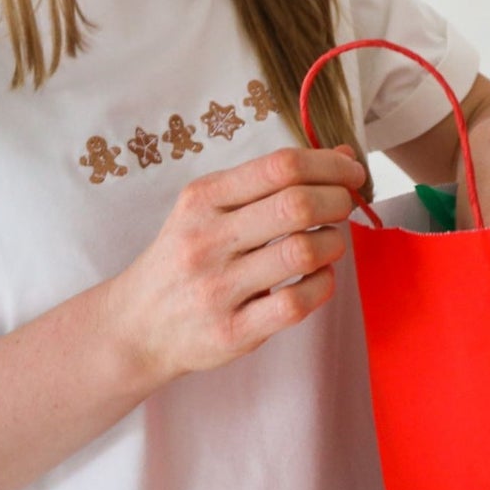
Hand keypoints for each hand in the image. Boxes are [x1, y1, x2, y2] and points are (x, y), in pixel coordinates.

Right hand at [104, 144, 366, 386]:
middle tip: (345, 204)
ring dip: (334, 242)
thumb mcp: (210, 208)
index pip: (279, 166)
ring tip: (330, 242)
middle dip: (337, 200)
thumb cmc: (186, 256)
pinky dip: (323, 285)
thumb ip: (270, 182)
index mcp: (203, 199)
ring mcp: (218, 289)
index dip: (329, 164)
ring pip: (302, 252)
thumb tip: (341, 156)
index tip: (352, 170)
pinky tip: (319, 277)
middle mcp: (206, 240)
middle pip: (295, 205)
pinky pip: (296, 303)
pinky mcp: (231, 333)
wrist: (137, 325)